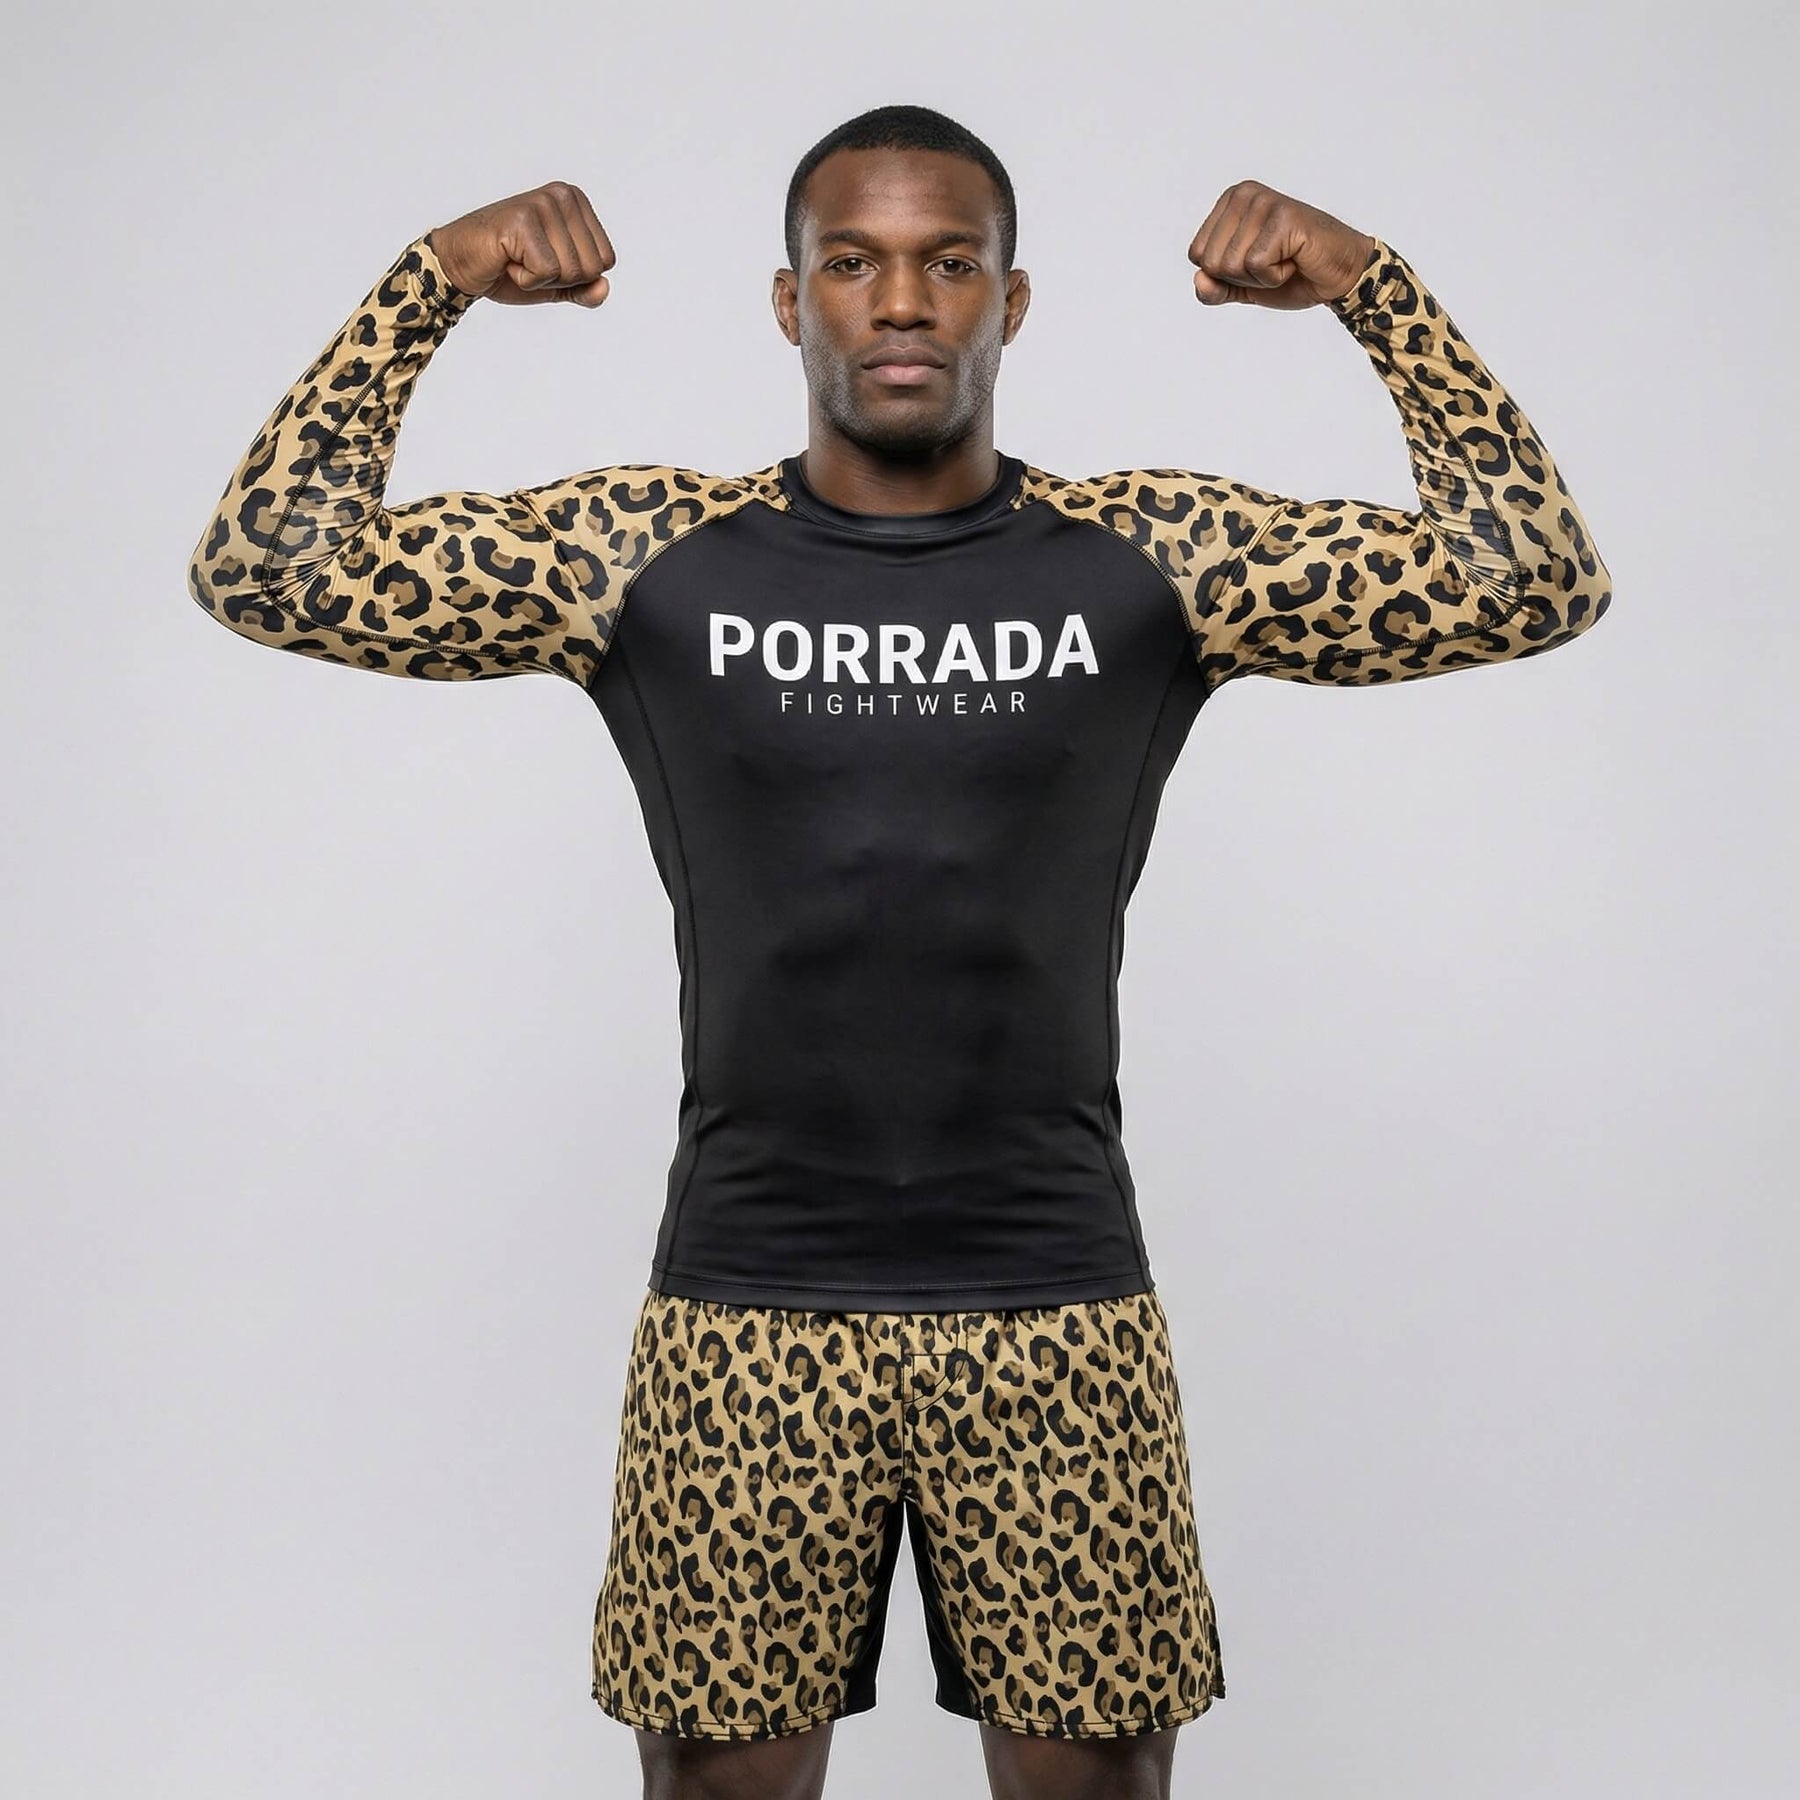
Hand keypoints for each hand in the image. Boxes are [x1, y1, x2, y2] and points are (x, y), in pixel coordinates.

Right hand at [426, 181, 614, 305]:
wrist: (461, 265)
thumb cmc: (507, 268)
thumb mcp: (556, 283)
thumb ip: (585, 289)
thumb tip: (604, 287)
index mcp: (577, 202)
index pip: (606, 261)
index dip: (575, 276)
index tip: (544, 260)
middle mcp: (563, 195)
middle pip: (592, 267)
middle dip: (560, 279)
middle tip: (528, 261)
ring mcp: (542, 203)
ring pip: (571, 271)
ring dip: (541, 279)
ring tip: (516, 259)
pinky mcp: (522, 219)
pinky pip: (546, 272)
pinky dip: (525, 280)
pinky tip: (507, 261)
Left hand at [1189, 181, 1375, 310]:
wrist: (1338, 275)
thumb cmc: (1293, 274)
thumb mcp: (1242, 287)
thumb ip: (1214, 288)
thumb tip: (1199, 279)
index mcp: (1228, 203)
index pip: (1197, 255)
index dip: (1224, 275)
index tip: (1256, 262)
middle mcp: (1243, 194)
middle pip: (1210, 262)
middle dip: (1241, 277)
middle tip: (1273, 262)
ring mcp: (1263, 202)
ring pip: (1231, 265)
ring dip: (1260, 277)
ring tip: (1285, 259)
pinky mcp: (1283, 217)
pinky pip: (1256, 265)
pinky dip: (1275, 276)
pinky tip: (1295, 260)